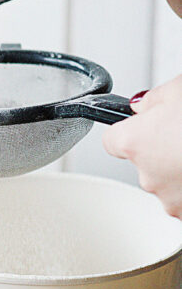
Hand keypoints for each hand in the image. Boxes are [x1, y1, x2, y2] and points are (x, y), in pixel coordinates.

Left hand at [103, 76, 181, 217]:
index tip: (142, 125)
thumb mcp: (179, 88)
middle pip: (144, 162)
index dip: (129, 130)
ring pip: (169, 182)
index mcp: (135, 143)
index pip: (112, 140)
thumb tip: (143, 106)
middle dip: (162, 149)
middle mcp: (147, 176)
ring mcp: (172, 200)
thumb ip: (154, 99)